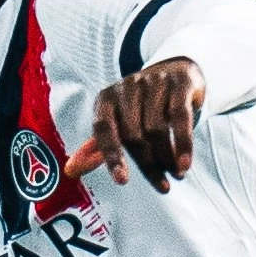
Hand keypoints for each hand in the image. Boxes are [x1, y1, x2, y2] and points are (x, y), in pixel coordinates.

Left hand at [65, 57, 205, 194]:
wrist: (177, 70)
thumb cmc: (143, 105)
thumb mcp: (118, 122)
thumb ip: (96, 147)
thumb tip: (70, 170)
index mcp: (107, 99)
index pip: (103, 129)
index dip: (111, 156)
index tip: (122, 180)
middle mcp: (128, 87)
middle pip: (133, 134)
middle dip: (148, 164)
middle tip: (161, 185)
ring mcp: (154, 82)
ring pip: (156, 128)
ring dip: (167, 157)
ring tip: (176, 174)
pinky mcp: (179, 83)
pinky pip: (180, 118)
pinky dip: (183, 144)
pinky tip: (184, 164)